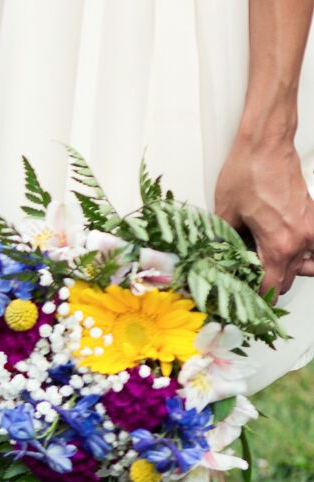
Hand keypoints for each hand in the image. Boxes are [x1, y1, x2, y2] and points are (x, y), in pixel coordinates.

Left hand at [215, 130, 313, 294]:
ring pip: (305, 266)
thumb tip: (218, 260)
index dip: (253, 295)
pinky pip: (313, 246)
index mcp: (278, 245)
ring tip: (265, 270)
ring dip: (288, 272)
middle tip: (244, 282)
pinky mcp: (312, 215)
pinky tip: (284, 253)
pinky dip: (302, 254)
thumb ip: (225, 243)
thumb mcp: (225, 215)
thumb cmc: (248, 173)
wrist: (267, 144)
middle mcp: (301, 238)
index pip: (270, 287)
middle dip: (267, 285)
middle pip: (287, 280)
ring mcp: (310, 226)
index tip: (240, 296)